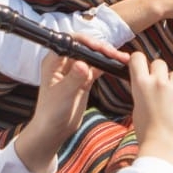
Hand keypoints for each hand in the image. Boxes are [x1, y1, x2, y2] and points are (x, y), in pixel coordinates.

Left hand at [16, 36, 124, 172]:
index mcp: (54, 61)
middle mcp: (64, 63)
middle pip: (85, 47)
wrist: (54, 131)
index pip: (71, 42)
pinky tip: (118, 65)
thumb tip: (83, 64)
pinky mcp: (84, 79)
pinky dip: (107, 65)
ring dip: (107, 56)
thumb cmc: (51, 113)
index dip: (87, 41)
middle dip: (101, 48)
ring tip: (122, 58)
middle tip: (115, 54)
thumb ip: (73, 78)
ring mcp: (75, 70)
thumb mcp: (63, 95)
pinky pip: (97, 67)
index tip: (100, 48)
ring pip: (93, 57)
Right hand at [130, 53, 172, 172]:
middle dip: (159, 72)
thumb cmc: (147, 134)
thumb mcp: (137, 108)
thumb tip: (146, 84)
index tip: (142, 64)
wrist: (163, 149)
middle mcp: (158, 83)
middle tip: (160, 85)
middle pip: (159, 63)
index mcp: (140, 85)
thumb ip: (142, 92)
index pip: (137, 58)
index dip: (139, 59)